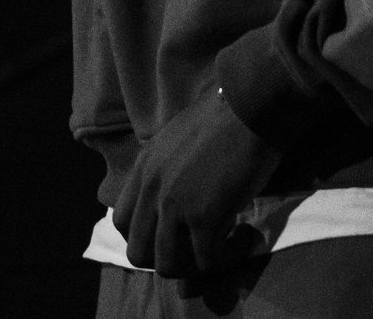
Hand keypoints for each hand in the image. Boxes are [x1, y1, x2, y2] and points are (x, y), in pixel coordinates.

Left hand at [111, 85, 280, 277]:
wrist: (251, 106)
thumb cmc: (225, 115)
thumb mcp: (178, 139)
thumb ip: (167, 169)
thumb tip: (179, 193)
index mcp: (143, 168)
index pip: (121, 222)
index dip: (145, 237)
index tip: (173, 235)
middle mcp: (152, 189)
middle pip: (138, 253)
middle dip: (167, 259)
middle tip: (195, 249)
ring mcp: (174, 205)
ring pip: (167, 266)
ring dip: (194, 266)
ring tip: (219, 249)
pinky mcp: (203, 217)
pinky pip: (207, 262)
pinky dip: (226, 259)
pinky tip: (244, 238)